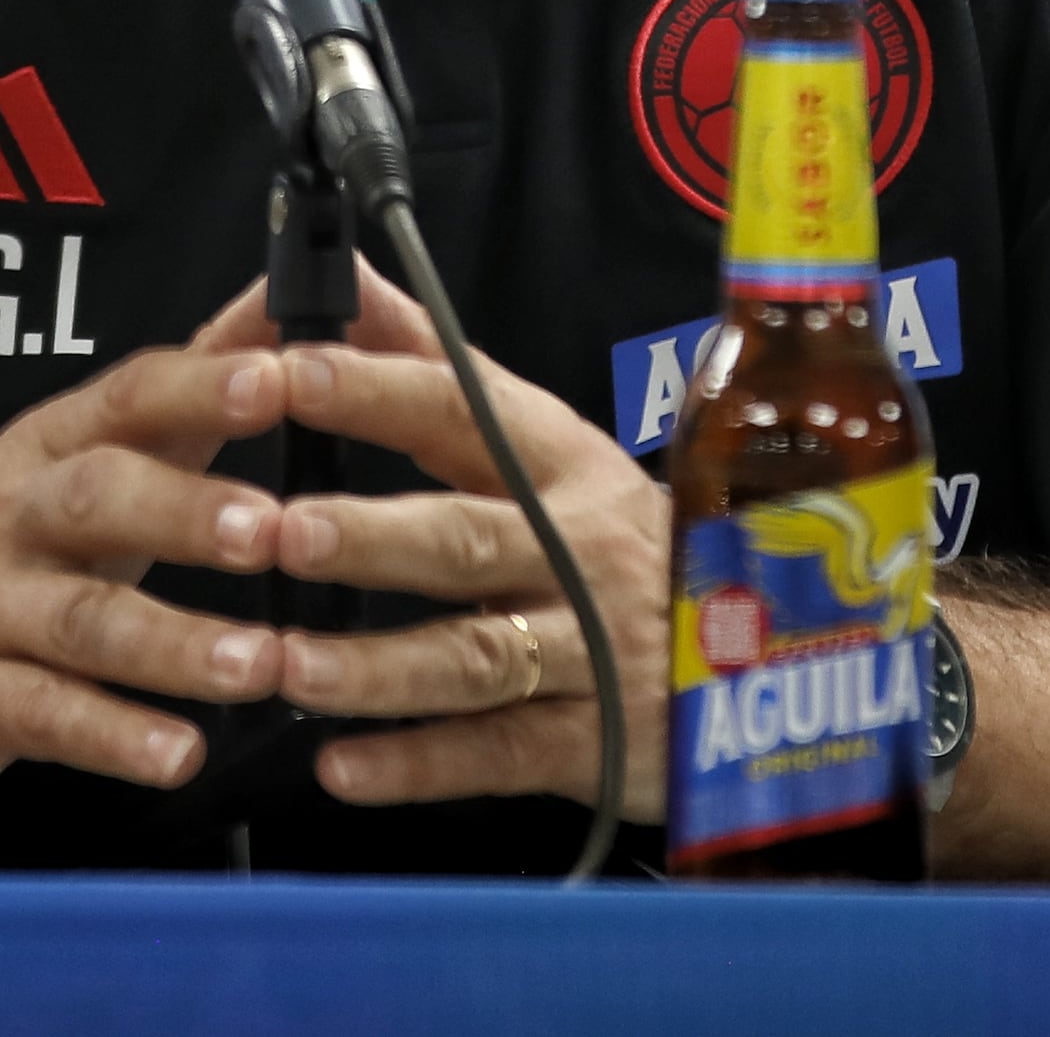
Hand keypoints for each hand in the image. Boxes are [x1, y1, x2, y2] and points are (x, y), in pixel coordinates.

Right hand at [0, 337, 290, 800]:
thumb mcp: (76, 455)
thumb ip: (185, 391)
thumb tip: (286, 306)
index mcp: (51, 444)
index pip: (127, 395)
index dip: (202, 386)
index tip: (281, 378)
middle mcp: (14, 514)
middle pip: (97, 494)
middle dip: (185, 509)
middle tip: (272, 530)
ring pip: (82, 618)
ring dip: (174, 643)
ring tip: (259, 664)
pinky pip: (45, 715)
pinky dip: (115, 737)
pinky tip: (179, 756)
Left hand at [213, 262, 670, 819]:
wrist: (768, 654)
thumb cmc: (618, 541)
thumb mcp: (550, 447)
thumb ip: (443, 371)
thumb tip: (354, 280)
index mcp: (559, 462)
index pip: (461, 411)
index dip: (374, 390)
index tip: (287, 374)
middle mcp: (576, 549)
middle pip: (466, 539)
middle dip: (373, 535)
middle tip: (281, 532)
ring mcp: (590, 650)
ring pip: (477, 655)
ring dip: (378, 665)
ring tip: (289, 667)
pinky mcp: (595, 744)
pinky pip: (498, 753)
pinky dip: (418, 764)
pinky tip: (341, 768)